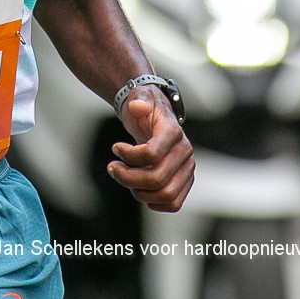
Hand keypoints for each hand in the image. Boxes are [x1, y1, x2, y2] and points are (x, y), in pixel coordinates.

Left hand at [107, 91, 194, 211]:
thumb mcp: (138, 95)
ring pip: (166, 195)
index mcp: (173, 131)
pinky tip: (137, 188)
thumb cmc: (144, 107)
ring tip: (123, 177)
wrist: (154, 115)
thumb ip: (138, 98)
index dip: (129, 155)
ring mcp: (187, 169)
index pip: (152, 154)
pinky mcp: (184, 181)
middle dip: (128, 177)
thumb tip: (137, 106)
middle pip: (157, 179)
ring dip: (139, 192)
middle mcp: (185, 152)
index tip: (115, 148)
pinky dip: (153, 201)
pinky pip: (173, 203)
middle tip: (112, 168)